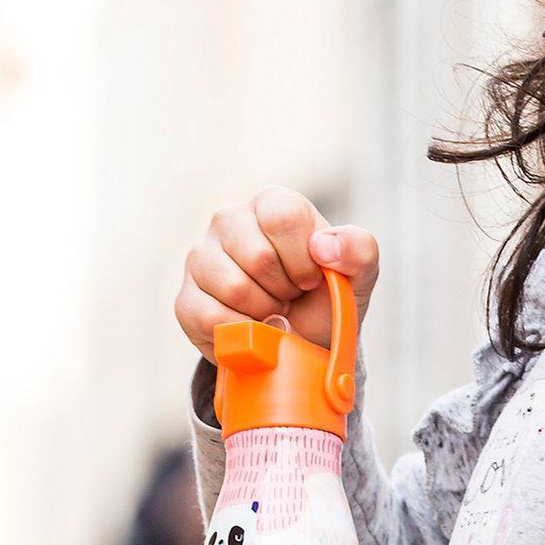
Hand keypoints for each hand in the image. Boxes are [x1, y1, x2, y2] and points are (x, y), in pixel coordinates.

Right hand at [176, 188, 380, 360]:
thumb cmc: (322, 298)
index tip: (311, 280)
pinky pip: (210, 317)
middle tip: (289, 298)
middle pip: (258, 257)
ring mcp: (199, 258)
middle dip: (284, 291)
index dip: (303, 259)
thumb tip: (324, 247)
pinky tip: (249, 328)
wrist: (295, 340)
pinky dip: (239, 333)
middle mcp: (228, 221)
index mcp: (271, 203)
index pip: (283, 217)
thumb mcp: (357, 274)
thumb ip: (359, 250)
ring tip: (270, 312)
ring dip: (263, 313)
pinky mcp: (184, 299)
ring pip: (233, 287)